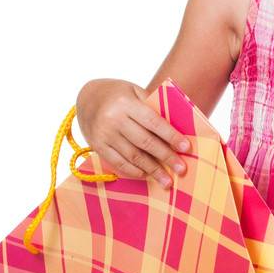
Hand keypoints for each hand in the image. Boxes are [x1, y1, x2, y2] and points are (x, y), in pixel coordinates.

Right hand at [75, 79, 191, 187]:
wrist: (87, 97)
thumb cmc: (118, 94)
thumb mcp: (135, 91)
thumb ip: (153, 108)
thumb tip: (177, 131)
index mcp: (126, 103)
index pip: (153, 122)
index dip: (171, 136)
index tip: (186, 148)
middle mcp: (113, 119)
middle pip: (145, 142)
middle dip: (166, 157)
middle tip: (182, 169)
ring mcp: (104, 134)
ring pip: (133, 156)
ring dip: (152, 170)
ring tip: (167, 181)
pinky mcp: (97, 146)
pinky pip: (118, 162)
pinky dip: (134, 171)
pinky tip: (147, 175)